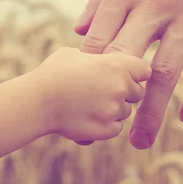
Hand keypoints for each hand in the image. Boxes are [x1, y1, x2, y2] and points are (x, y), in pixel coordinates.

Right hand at [35, 47, 151, 142]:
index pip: (144, 70)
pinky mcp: (108, 129)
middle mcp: (121, 86)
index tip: (126, 77)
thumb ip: (95, 58)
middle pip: (137, 93)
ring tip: (88, 105)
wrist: (38, 101)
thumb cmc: (52, 73)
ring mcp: (115, 109)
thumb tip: (98, 60)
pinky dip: (105, 126)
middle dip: (124, 93)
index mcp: (117, 64)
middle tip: (102, 93)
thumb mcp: (75, 54)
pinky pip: (115, 128)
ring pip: (125, 112)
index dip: (135, 74)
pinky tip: (86, 117)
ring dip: (112, 110)